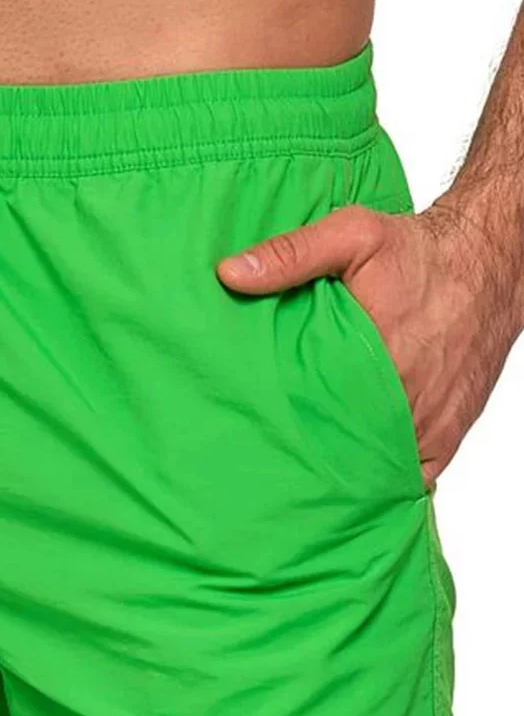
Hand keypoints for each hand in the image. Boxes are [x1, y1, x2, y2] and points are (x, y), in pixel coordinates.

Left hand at [216, 199, 522, 483]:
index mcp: (375, 358)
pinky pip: (410, 477)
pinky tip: (354, 475)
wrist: (485, 264)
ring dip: (344, 470)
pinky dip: (383, 479)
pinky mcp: (447, 435)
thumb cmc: (419, 253)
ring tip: (305, 469)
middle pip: (341, 450)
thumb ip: (291, 255)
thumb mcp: (352, 236)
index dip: (282, 429)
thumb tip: (231, 274)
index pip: (314, 415)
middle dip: (308, 455)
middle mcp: (406, 399)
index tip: (255, 432)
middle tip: (271, 458)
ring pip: (374, 470)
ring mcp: (428, 423)